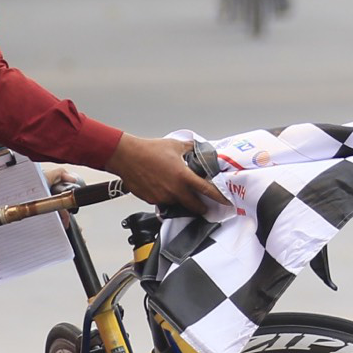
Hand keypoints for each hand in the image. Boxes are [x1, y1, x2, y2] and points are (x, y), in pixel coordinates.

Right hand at [109, 133, 225, 212]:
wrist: (127, 156)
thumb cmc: (149, 150)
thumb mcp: (175, 145)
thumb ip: (191, 148)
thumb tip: (199, 149)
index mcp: (183, 176)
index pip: (206, 190)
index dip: (218, 197)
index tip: (226, 202)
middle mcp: (174, 190)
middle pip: (194, 205)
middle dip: (200, 207)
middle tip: (204, 206)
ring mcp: (162, 197)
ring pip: (177, 203)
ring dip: (180, 198)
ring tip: (175, 187)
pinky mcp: (151, 200)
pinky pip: (163, 201)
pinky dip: (165, 196)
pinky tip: (161, 186)